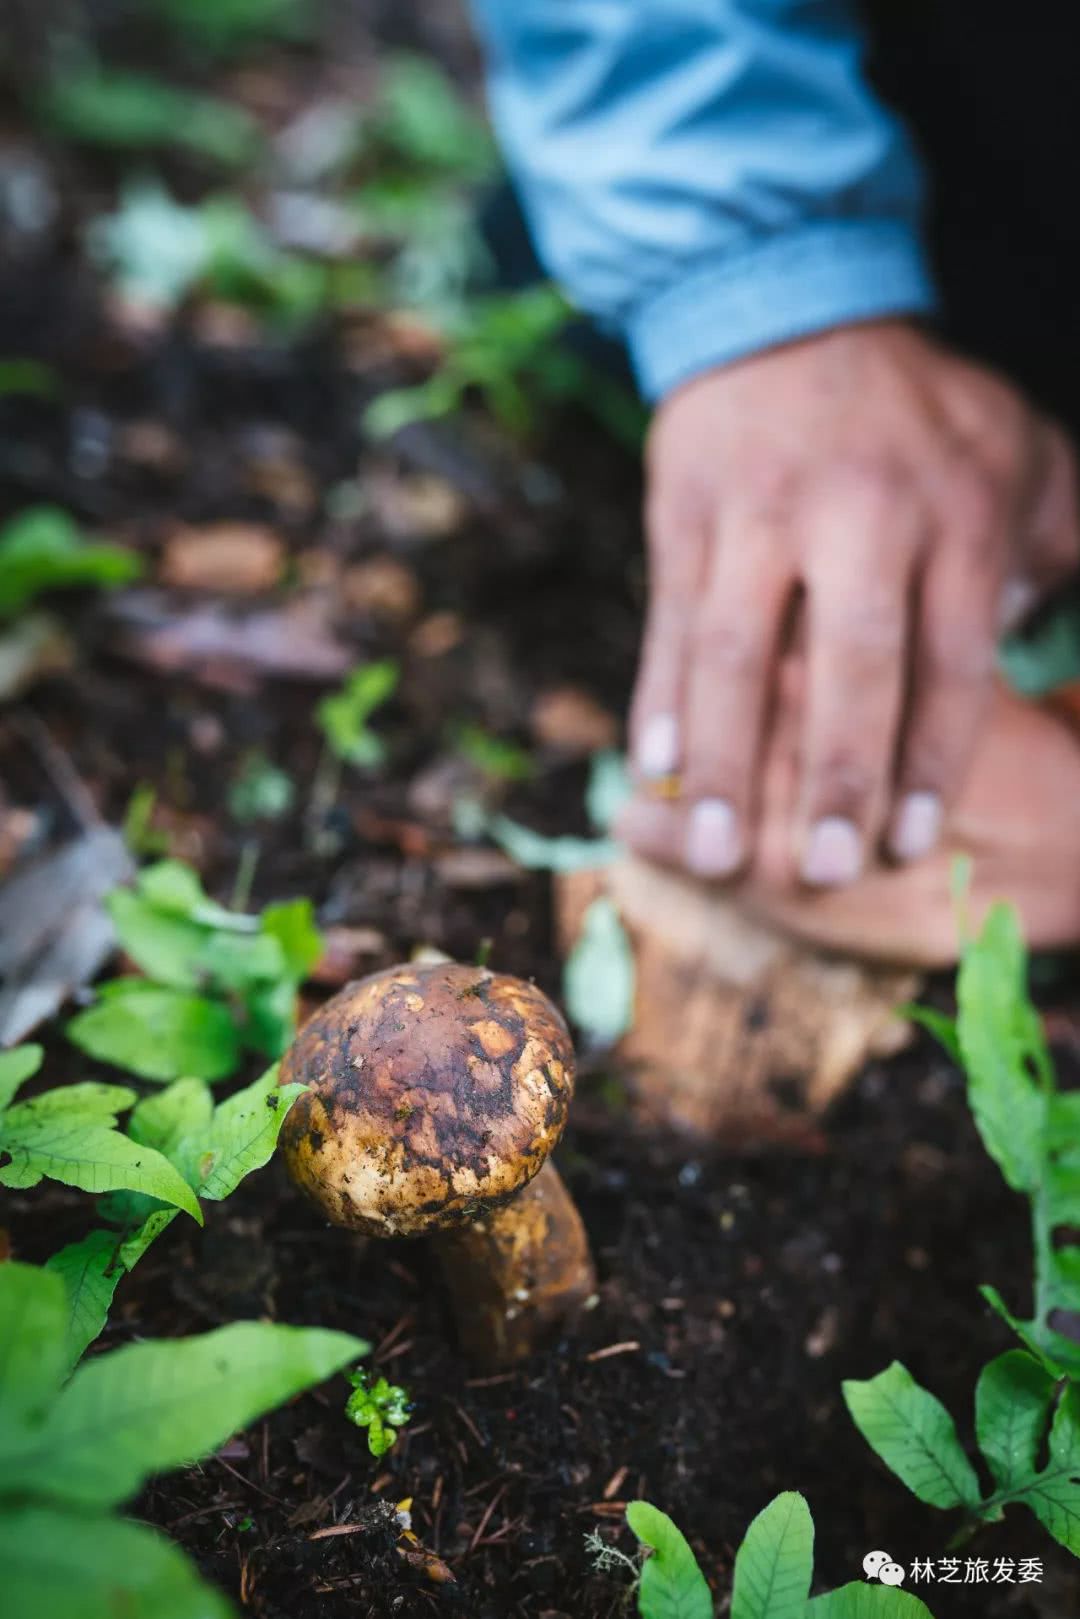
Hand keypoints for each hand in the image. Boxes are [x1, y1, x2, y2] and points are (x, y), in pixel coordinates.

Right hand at [624, 320, 1079, 885]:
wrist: (784, 304)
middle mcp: (860, 510)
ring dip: (726, 759)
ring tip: (714, 851)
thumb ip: (1056, 548)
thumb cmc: (917, 410)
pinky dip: (661, 699)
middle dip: (836, 771)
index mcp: (956, 507)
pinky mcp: (684, 512)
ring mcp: (761, 511)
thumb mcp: (1020, 454)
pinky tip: (654, 771)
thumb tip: (1056, 643)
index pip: (951, 655)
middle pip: (850, 660)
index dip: (932, 756)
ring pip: (739, 650)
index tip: (913, 842)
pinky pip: (671, 619)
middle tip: (821, 871)